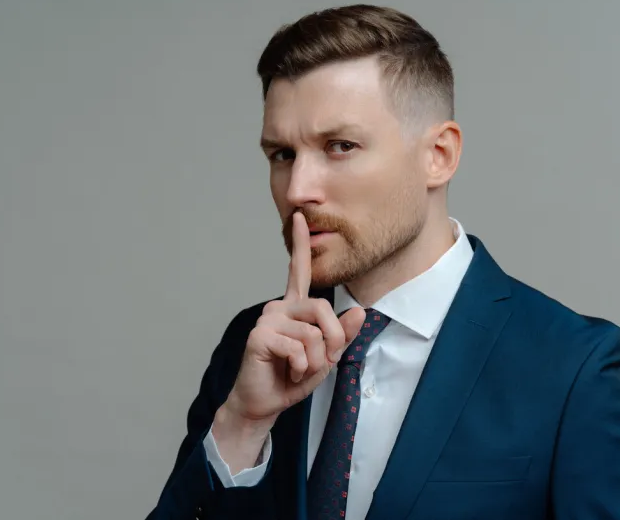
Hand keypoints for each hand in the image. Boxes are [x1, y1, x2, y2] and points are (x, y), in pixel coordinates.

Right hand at [211, 213, 364, 471]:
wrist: (265, 403)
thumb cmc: (292, 378)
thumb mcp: (327, 357)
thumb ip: (343, 335)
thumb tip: (360, 311)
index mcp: (295, 308)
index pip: (298, 271)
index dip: (300, 244)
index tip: (300, 217)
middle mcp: (280, 307)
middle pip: (322, 308)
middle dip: (332, 342)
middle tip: (321, 363)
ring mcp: (268, 319)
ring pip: (312, 333)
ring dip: (315, 361)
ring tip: (299, 370)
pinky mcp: (260, 335)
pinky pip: (297, 347)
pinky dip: (301, 368)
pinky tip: (288, 373)